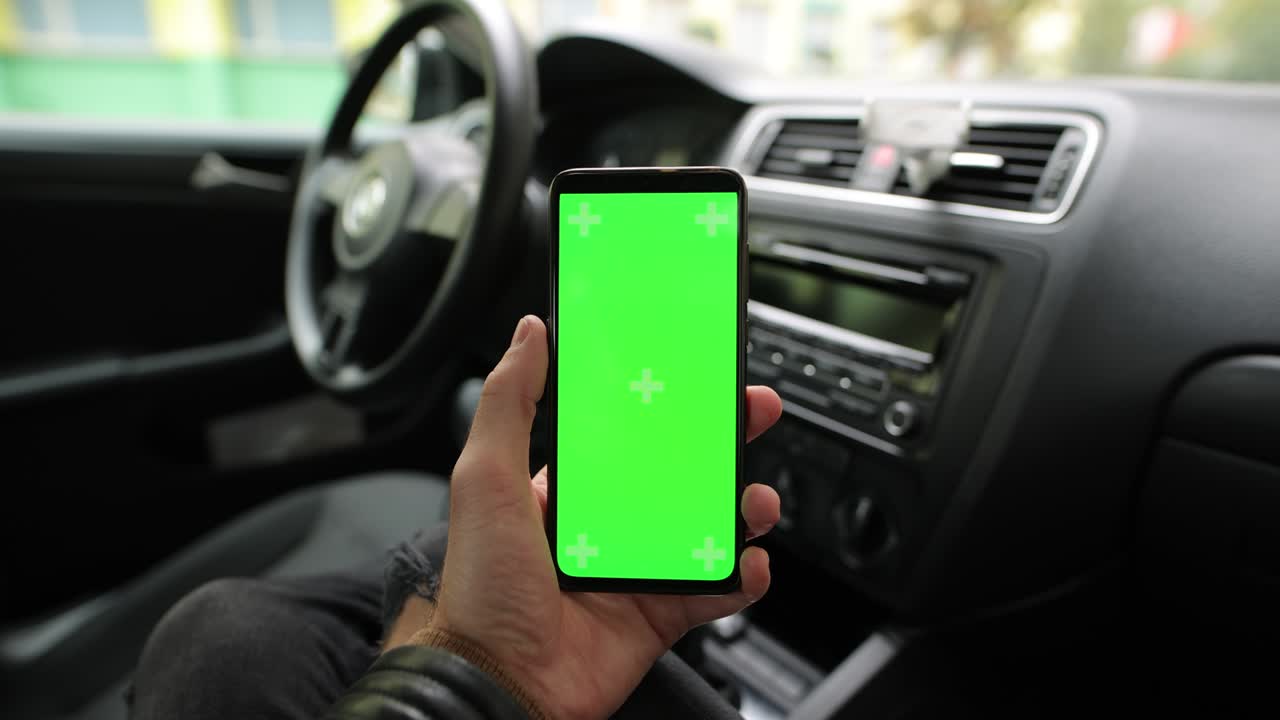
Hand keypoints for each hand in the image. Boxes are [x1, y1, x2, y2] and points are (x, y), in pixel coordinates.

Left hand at [424, 315, 781, 719]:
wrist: (501, 683)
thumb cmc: (482, 588)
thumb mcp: (486, 479)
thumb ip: (509, 403)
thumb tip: (526, 335)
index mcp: (569, 490)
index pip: (629, 433)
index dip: (668, 403)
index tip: (699, 376)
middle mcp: (609, 525)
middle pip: (681, 471)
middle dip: (722, 443)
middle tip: (753, 415)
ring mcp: (639, 569)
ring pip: (709, 526)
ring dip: (742, 507)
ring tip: (754, 502)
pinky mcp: (661, 614)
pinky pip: (717, 590)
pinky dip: (742, 576)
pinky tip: (747, 564)